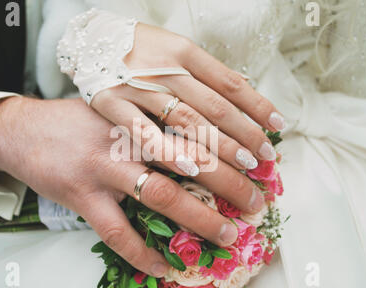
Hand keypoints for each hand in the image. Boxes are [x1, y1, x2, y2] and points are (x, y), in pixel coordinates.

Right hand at [0, 96, 249, 276]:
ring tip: (226, 234)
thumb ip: (150, 120)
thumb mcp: (116, 107)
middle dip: (229, 182)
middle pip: (190, 160)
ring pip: (162, 196)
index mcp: (139, 113)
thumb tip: (191, 138)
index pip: (195, 127)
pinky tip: (161, 268)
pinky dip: (141, 253)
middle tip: (255, 200)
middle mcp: (128, 139)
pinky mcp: (83, 196)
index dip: (230, 145)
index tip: (257, 160)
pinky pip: (117, 232)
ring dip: (199, 219)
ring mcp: (105, 168)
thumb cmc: (74, 120)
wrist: (21, 129)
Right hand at [91, 23, 284, 171]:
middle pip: (215, 107)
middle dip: (244, 135)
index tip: (278, 126)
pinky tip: (192, 170)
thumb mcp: (173, 48)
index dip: (257, 105)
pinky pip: (144, 133)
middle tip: (264, 158)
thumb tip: (242, 90)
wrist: (87, 40)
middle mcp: (166, 68)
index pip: (230, 82)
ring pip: (187, 122)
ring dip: (219, 147)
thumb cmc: (138, 49)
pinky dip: (169, 152)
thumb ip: (202, 71)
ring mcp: (139, 87)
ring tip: (243, 168)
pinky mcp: (112, 104)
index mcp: (184, 51)